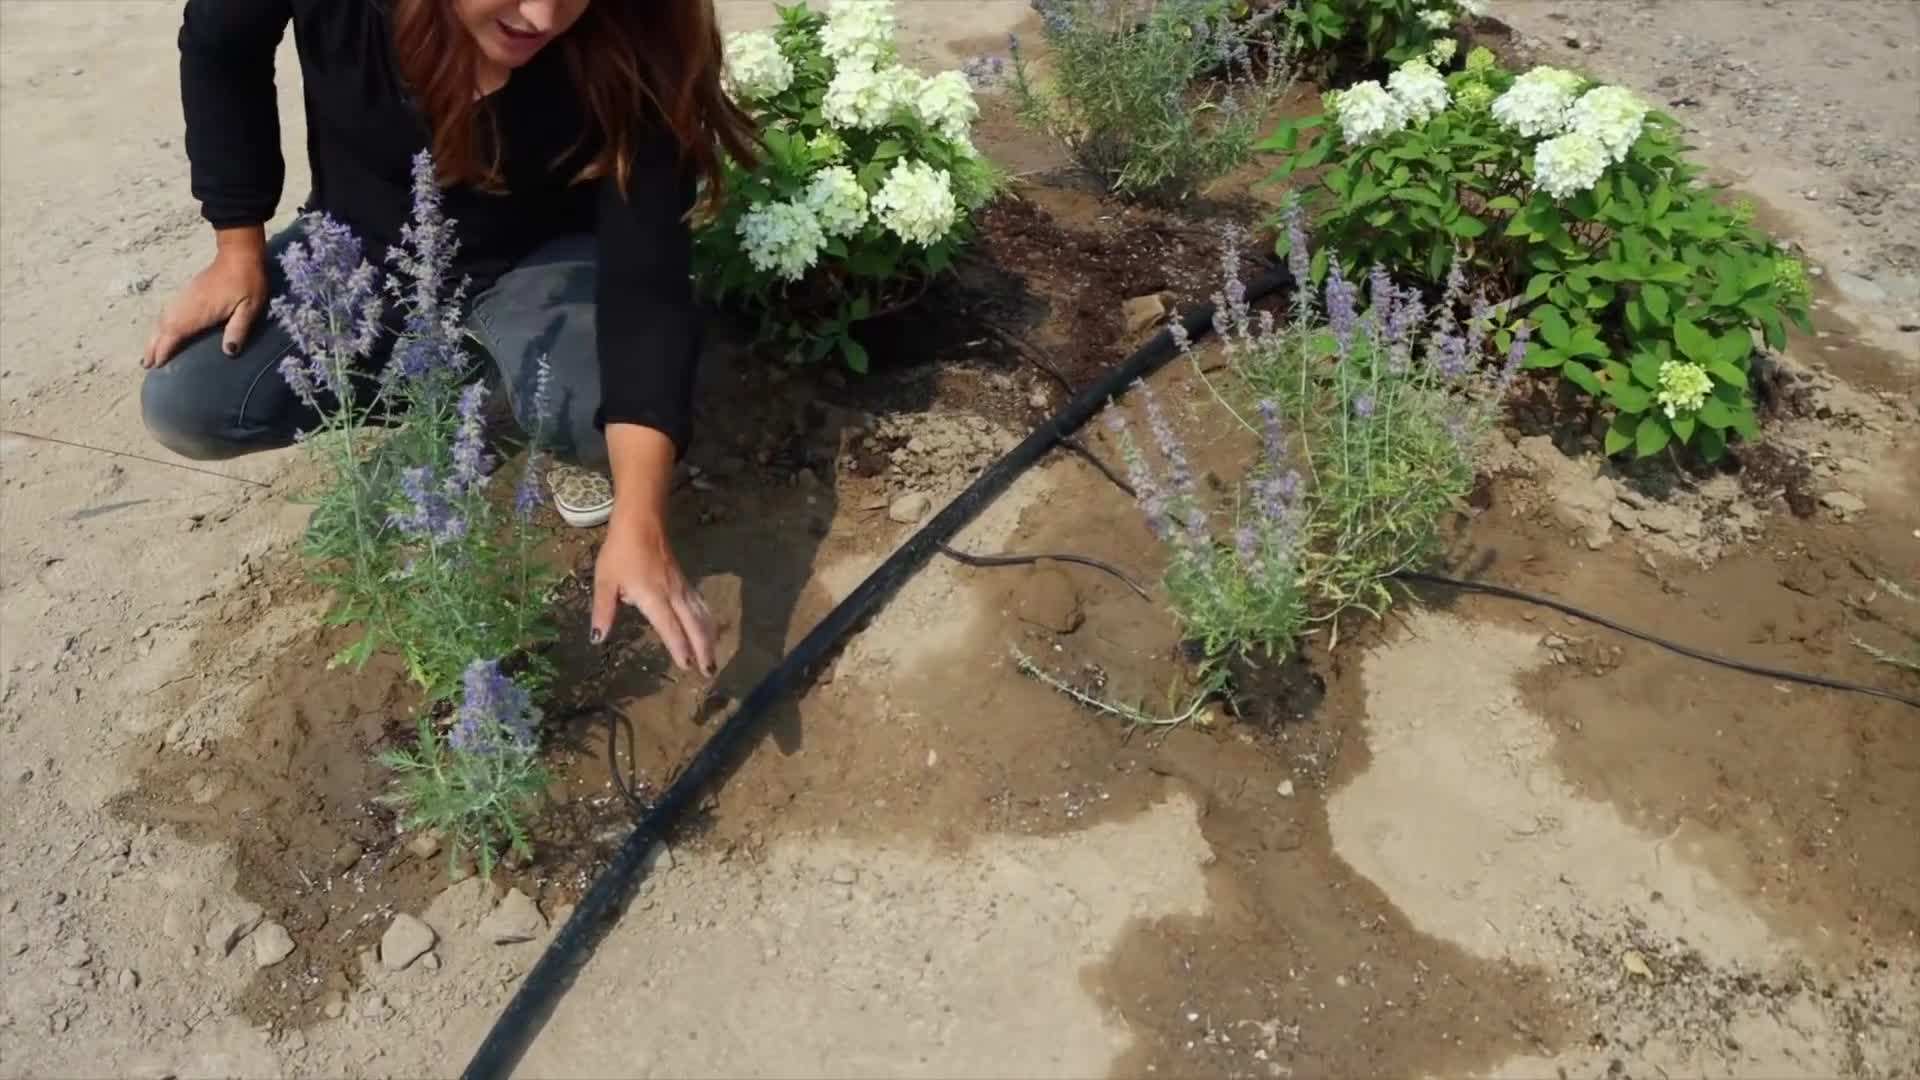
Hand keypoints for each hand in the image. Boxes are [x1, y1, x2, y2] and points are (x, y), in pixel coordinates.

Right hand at [142, 228, 269, 368]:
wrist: (239, 255)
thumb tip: (228, 352)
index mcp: (199, 310)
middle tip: (145, 364)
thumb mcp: (250, 308)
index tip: (155, 365)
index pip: (175, 332)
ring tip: (148, 354)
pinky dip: (161, 324)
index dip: (164, 349)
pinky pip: (167, 312)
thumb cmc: (248, 282)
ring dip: (154, 336)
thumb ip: (239, 329)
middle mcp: (186, 304)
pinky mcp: (187, 292)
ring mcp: (185, 296)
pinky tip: (161, 332)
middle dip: (153, 346)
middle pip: (163, 328)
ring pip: (162, 319)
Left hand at [590, 511, 716, 675]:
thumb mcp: (605, 581)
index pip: (669, 626)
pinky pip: (700, 605)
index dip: (679, 647)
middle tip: (709, 671)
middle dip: (703, 648)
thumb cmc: (620, 553)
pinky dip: (707, 621)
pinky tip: (709, 630)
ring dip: (709, 638)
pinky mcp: (685, 582)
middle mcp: (672, 594)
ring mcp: (682, 587)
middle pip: (693, 625)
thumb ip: (603, 611)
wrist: (641, 523)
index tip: (687, 665)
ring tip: (713, 658)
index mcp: (652, 596)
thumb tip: (598, 638)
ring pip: (701, 615)